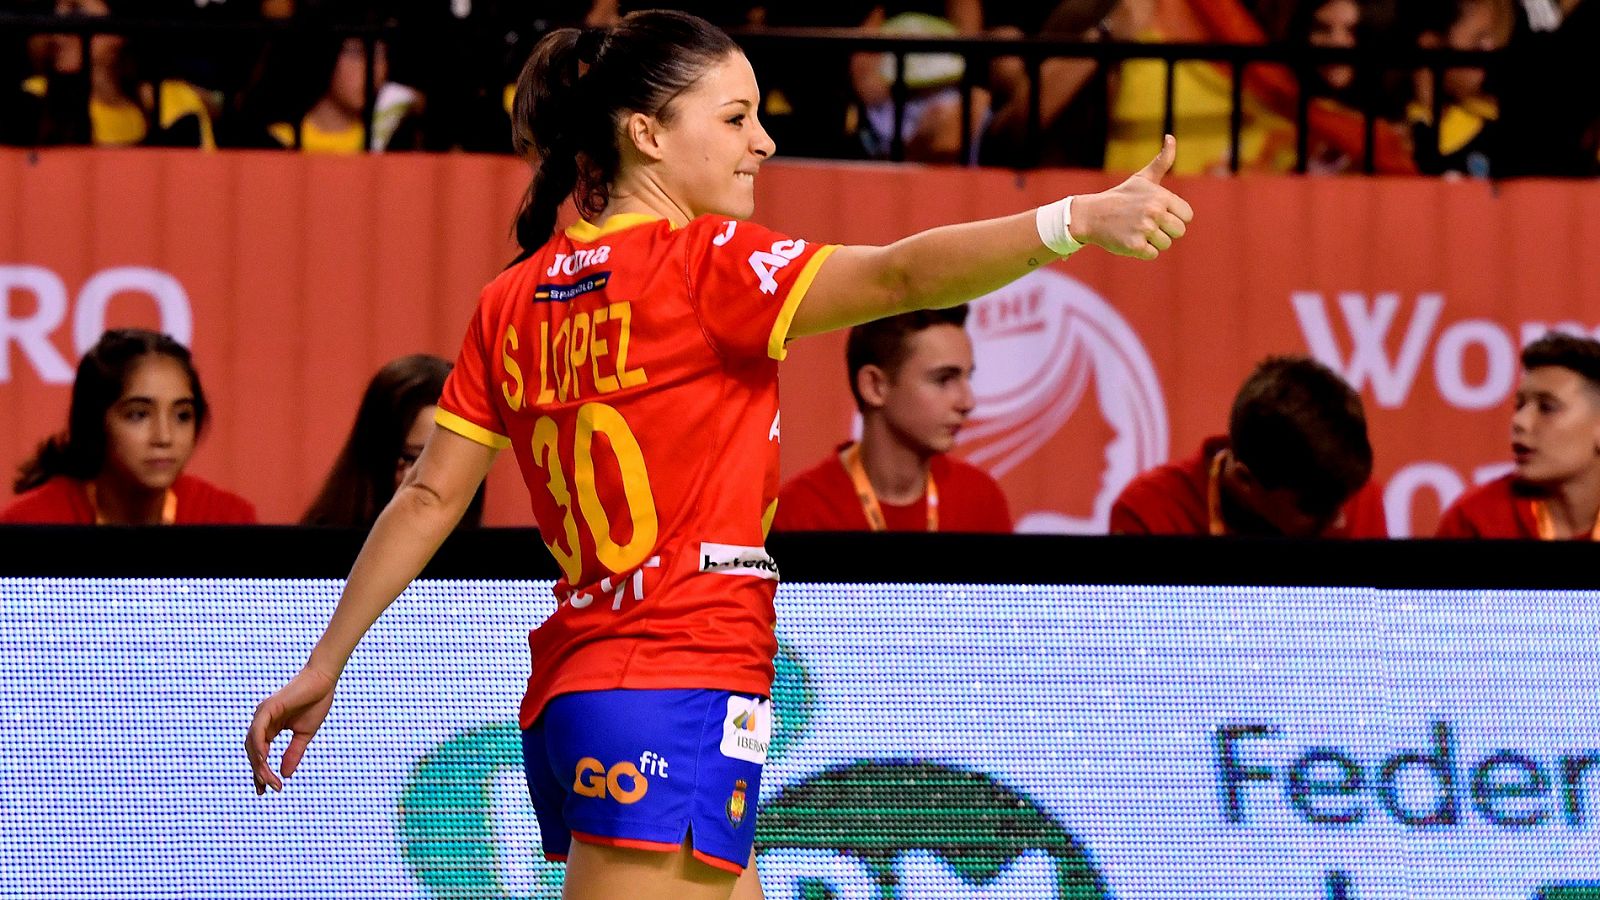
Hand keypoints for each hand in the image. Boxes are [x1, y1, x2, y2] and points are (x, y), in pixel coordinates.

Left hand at [246, 666, 335, 794]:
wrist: (324, 681)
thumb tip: (284, 775)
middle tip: (270, 788)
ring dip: (259, 764)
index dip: (262, 772)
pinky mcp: (268, 708)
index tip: (269, 789)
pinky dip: (258, 746)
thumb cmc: (316, 703)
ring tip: (268, 780)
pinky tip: (263, 760)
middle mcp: (262, 720)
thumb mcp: (304, 735)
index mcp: (270, 726)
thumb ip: (293, 753)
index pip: (260, 753)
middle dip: (259, 772)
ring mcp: (262, 713)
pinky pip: (257, 732)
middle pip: (253, 752)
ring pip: (253, 744)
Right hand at [1071, 134, 1194, 259]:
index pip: (1187, 216)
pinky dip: (1141, 250)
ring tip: (1135, 230)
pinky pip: (1152, 254)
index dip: (1173, 216)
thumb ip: (1162, 161)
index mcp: (1161, 196)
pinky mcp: (1134, 246)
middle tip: (1145, 223)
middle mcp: (1154, 212)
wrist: (1091, 214)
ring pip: (1165, 244)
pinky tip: (1129, 239)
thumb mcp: (1142, 178)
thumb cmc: (1121, 196)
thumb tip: (1171, 137)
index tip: (1157, 213)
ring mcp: (1144, 230)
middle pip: (1179, 232)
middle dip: (1164, 230)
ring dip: (1152, 241)